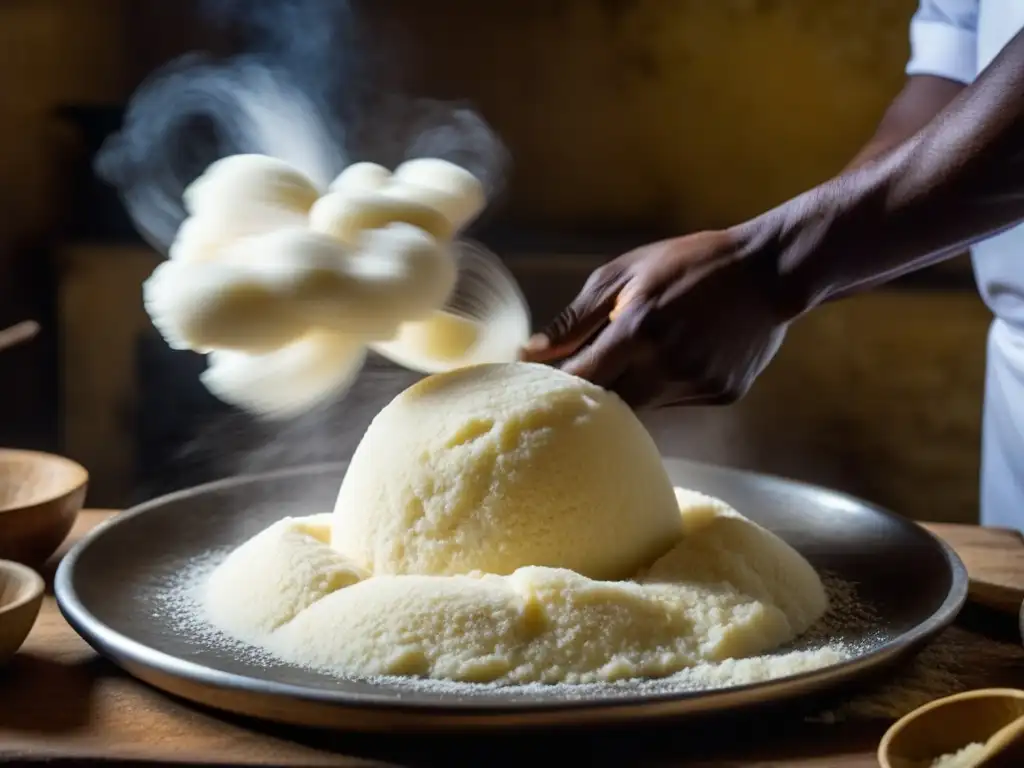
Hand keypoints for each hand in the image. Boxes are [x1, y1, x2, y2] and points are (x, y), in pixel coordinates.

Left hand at [519, 229, 791, 407]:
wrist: (770, 271)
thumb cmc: (690, 263)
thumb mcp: (626, 273)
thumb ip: (576, 318)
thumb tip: (531, 353)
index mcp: (639, 330)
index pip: (579, 379)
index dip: (556, 383)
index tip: (540, 381)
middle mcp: (668, 366)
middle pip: (608, 404)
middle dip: (591, 393)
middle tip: (585, 372)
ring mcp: (697, 385)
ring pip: (641, 407)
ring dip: (629, 388)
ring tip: (641, 353)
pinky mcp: (720, 395)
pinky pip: (675, 402)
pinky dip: (664, 386)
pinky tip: (680, 355)